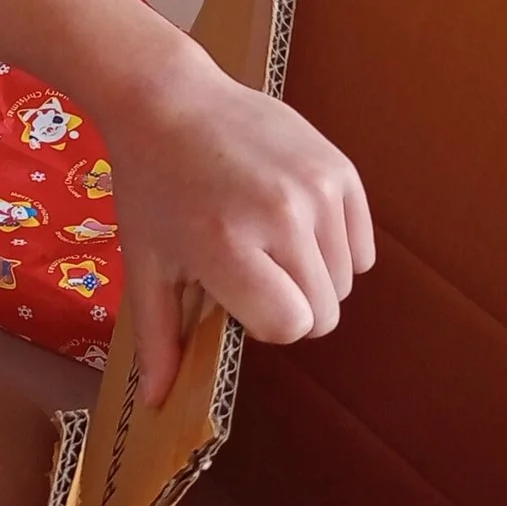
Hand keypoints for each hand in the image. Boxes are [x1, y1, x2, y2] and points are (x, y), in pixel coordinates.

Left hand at [98, 39, 374, 405]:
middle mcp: (281, 218)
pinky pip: (361, 245)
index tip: (234, 297)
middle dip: (289, 305)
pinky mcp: (340, 169)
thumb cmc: (151, 186)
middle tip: (249, 270)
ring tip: (267, 241)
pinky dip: (335, 248)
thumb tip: (156, 404)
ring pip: (346, 281)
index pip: (290, 327)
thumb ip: (160, 338)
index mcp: (228, 248)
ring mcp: (317, 191)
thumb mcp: (146, 265)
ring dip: (312, 277)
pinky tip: (294, 223)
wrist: (169, 101)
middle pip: (323, 312)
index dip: (263, 323)